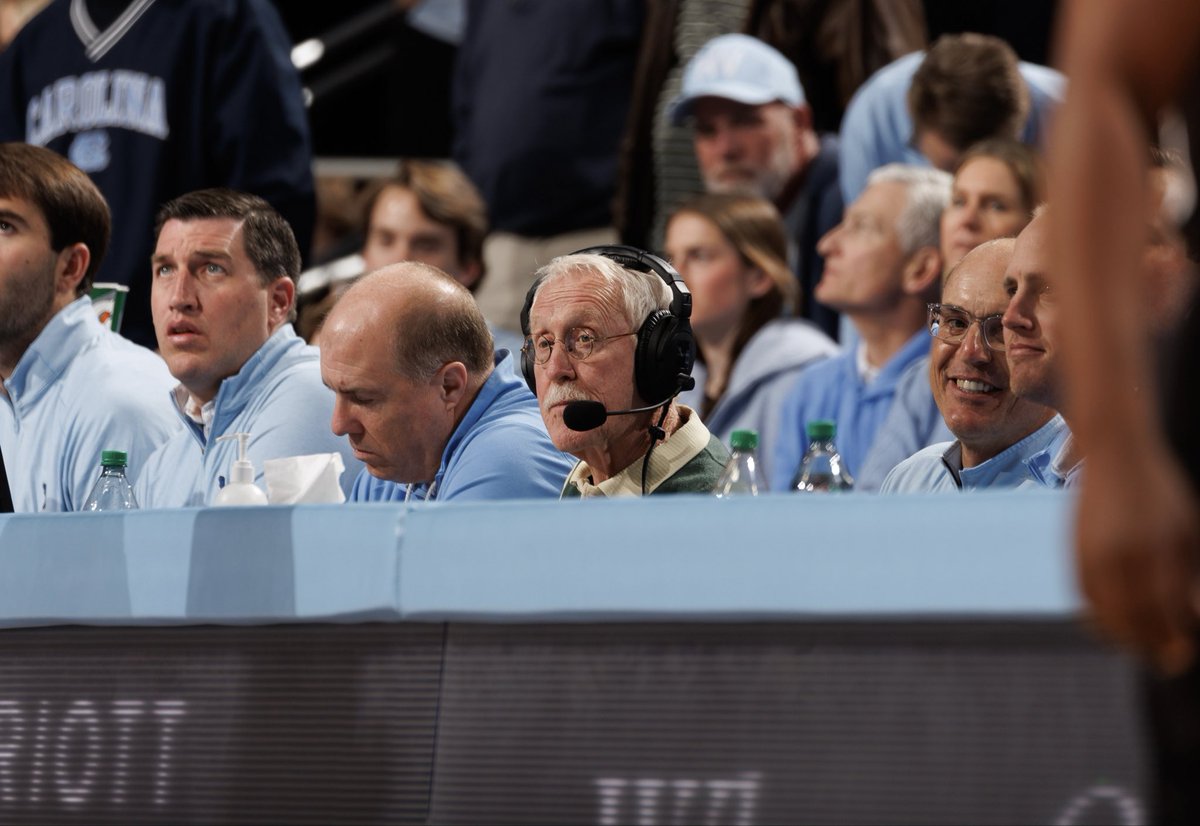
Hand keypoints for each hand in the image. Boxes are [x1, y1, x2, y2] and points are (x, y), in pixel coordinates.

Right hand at [1075, 436, 1199, 673]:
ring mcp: (1092, 552)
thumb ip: (1188, 575)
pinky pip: (1084, 596)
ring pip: (1104, 611)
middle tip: (1167, 661)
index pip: (1164, 609)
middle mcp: (1119, 553)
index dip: (1174, 639)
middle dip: (1150, 645)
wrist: (1115, 451)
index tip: (1182, 657)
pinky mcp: (1075, 550)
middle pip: (1133, 617)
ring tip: (1141, 647)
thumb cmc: (1160, 491)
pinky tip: (1114, 625)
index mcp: (1154, 547)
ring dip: (1123, 637)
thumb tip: (1190, 617)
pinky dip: (1097, 617)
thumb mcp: (1186, 529)